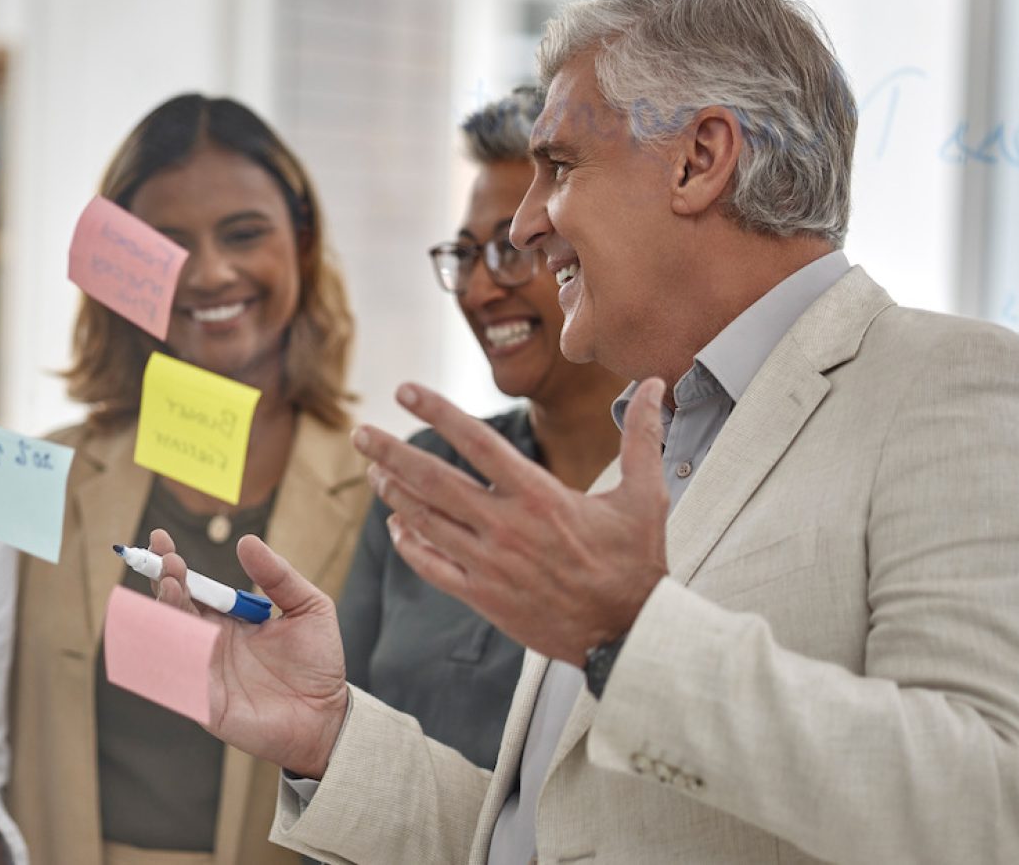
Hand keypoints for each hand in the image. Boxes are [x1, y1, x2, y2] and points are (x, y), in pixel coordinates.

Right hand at [148, 528, 348, 778]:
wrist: (328, 716)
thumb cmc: (318, 664)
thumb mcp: (309, 607)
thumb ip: (279, 576)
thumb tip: (246, 541)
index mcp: (228, 621)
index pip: (192, 588)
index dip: (172, 565)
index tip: (161, 539)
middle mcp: (209, 644)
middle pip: (173, 610)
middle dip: (166, 583)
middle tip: (169, 562)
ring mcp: (204, 674)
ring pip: (170, 640)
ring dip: (165, 613)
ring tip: (171, 586)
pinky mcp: (206, 704)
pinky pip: (180, 679)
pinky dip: (170, 656)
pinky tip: (171, 631)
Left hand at [354, 379, 669, 665]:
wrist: (628, 635)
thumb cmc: (637, 564)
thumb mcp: (645, 497)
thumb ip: (642, 437)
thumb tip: (657, 384)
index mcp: (540, 496)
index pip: (477, 441)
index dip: (437, 411)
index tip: (405, 390)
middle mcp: (507, 527)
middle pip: (435, 481)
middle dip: (391, 453)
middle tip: (361, 432)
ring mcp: (490, 564)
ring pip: (427, 521)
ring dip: (395, 494)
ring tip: (374, 472)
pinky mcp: (484, 597)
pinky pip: (434, 567)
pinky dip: (411, 545)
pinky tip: (396, 527)